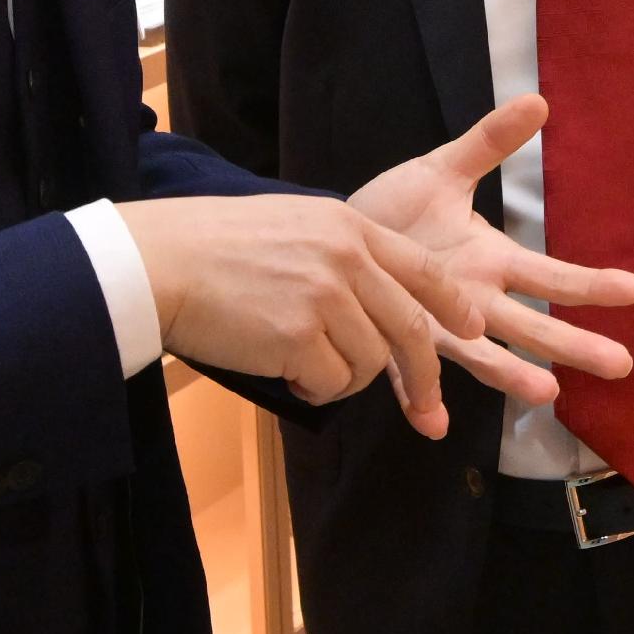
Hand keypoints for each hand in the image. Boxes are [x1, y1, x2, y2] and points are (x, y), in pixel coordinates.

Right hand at [125, 190, 483, 434]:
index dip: (452, 303)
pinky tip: (286, 376)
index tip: (473, 328)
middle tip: (426, 408)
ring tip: (303, 369)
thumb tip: (374, 301)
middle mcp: (346, 258)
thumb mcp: (293, 225)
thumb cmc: (214, 247)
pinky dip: (315, 391)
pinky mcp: (299, 336)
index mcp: (348, 226)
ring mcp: (325, 297)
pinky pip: (332, 384)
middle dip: (424, 376)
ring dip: (344, 380)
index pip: (422, 267)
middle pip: (411, 328)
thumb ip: (340, 253)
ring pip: (370, 363)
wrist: (160, 262)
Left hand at [347, 93, 633, 406]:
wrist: (337, 237)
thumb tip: (538, 100)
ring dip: (513, 374)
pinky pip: (409, 374)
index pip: (552, 276)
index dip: (593, 284)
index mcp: (491, 262)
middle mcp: (474, 303)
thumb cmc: (396, 210)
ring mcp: (437, 326)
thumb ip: (489, 142)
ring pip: (484, 356)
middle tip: (622, 364)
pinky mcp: (396, 340)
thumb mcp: (443, 170)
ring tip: (548, 393)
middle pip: (533, 325)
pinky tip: (434, 426)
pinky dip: (421, 401)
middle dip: (575, 343)